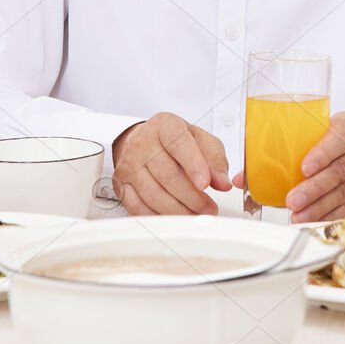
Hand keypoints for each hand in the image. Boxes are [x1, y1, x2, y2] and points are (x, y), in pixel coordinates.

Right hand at [113, 112, 229, 214]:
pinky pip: (138, 207)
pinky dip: (158, 216)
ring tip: (196, 215)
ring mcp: (129, 165)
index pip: (178, 144)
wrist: (144, 141)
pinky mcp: (121, 185)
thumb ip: (215, 159)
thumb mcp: (201, 140)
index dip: (193, 165)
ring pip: (153, 194)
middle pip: (167, 175)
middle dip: (192, 197)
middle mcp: (143, 144)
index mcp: (165, 126)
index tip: (206, 184)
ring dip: (178, 210)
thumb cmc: (175, 141)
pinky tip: (174, 217)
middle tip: (209, 208)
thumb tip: (223, 182)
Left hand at [269, 112, 344, 222]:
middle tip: (292, 200)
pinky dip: (331, 216)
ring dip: (319, 207)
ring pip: (344, 192)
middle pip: (339, 170)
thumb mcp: (318, 130)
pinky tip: (315, 221)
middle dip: (314, 189)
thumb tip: (243, 176)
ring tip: (298, 215)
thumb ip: (287, 147)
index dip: (322, 153)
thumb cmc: (332, 138)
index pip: (340, 137)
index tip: (303, 168)